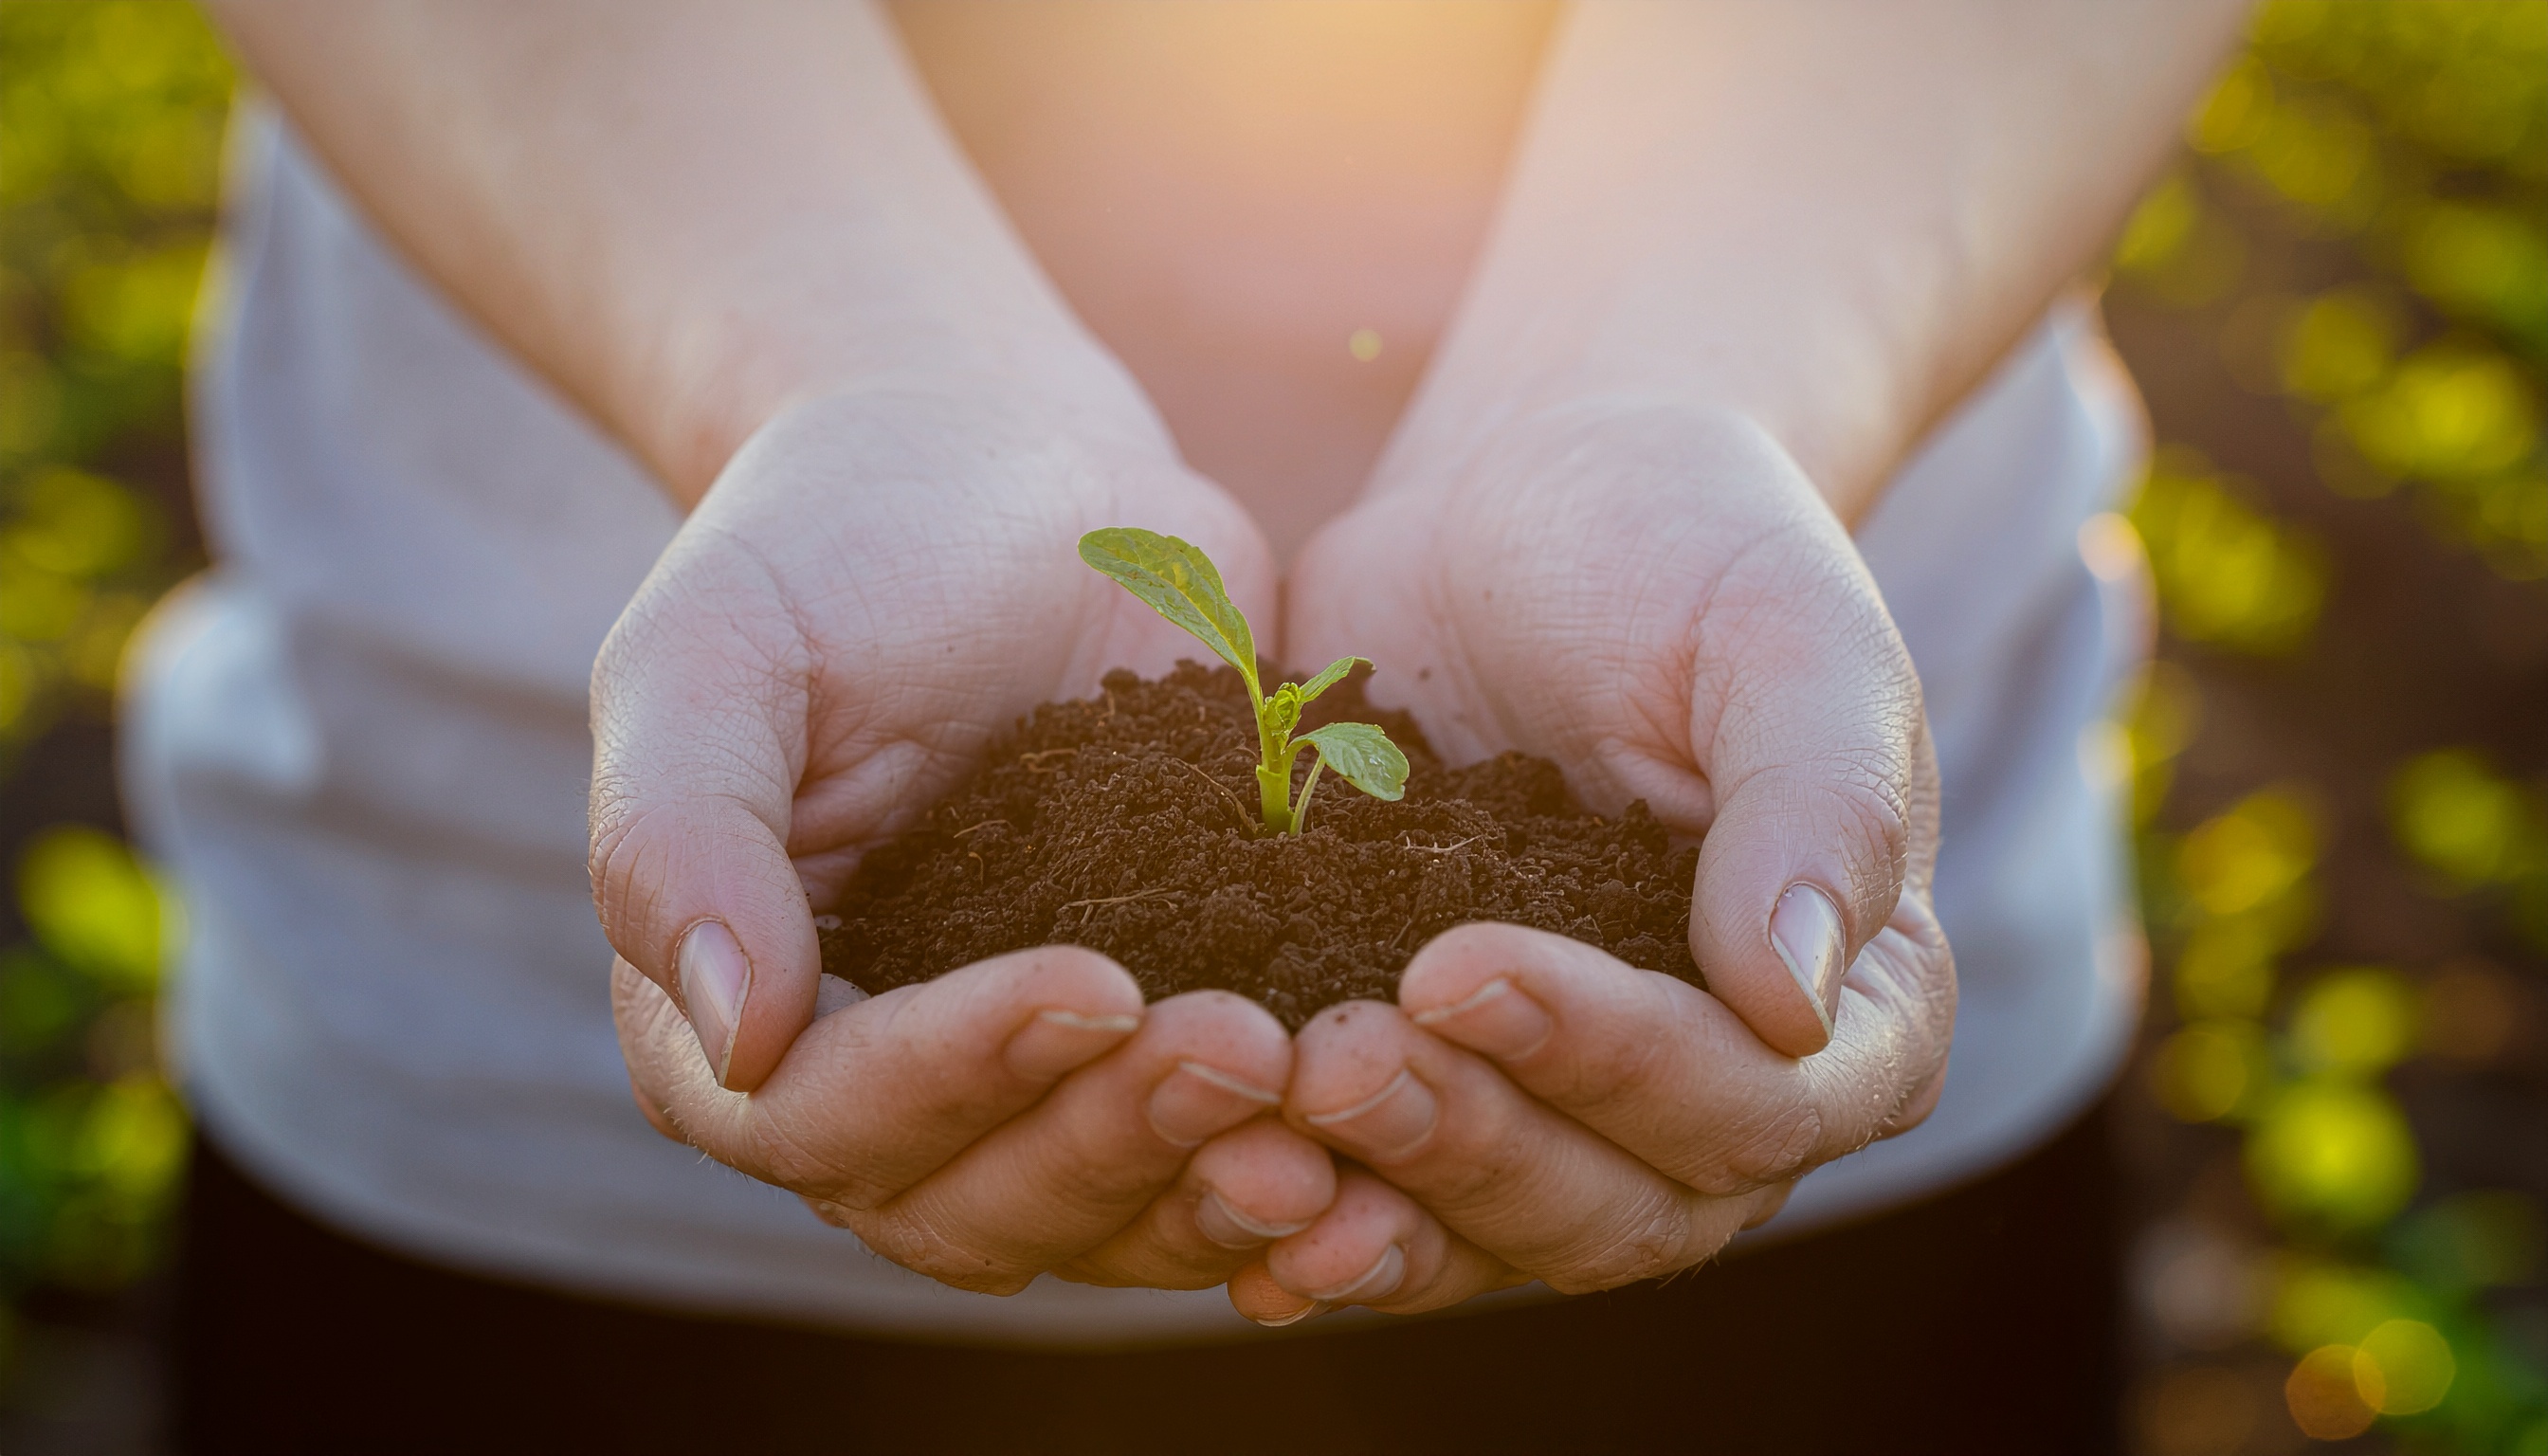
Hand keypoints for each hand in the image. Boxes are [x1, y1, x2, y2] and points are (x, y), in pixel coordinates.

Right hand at [591, 387, 1329, 1292]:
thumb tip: (730, 1035)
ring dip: (1212, 1185)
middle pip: (975, 1204)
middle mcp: (881, 1085)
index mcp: (744, 1012)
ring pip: (1107, 1213)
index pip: (828, 1115)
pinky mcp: (1165, 1041)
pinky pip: (1219, 1153)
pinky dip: (1300, 1162)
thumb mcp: (717, 648)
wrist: (998, 469)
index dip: (957, 1075)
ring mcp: (1033, 1080)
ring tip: (1331, 1122)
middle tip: (1247, 1050)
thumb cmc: (833, 541)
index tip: (1096, 980)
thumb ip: (680, 833)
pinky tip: (1396, 1123)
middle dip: (1112, 1140)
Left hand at [1236, 403, 1955, 1316]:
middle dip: (1466, 1148)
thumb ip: (1818, 804)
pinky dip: (1300, 1207)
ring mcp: (1571, 1112)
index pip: (1752, 1104)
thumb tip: (1794, 1006)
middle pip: (1614, 1210)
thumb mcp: (1784, 635)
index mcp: (1856, 1011)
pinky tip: (1201, 1189)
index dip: (1610, 1063)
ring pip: (1489, 1232)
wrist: (1533, 506)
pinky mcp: (1441, 1087)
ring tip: (1248, 1145)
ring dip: (1372, 1208)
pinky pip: (1382, 1193)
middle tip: (1328, 1062)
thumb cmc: (1691, 548)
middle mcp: (1725, 1098)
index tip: (1459, 966)